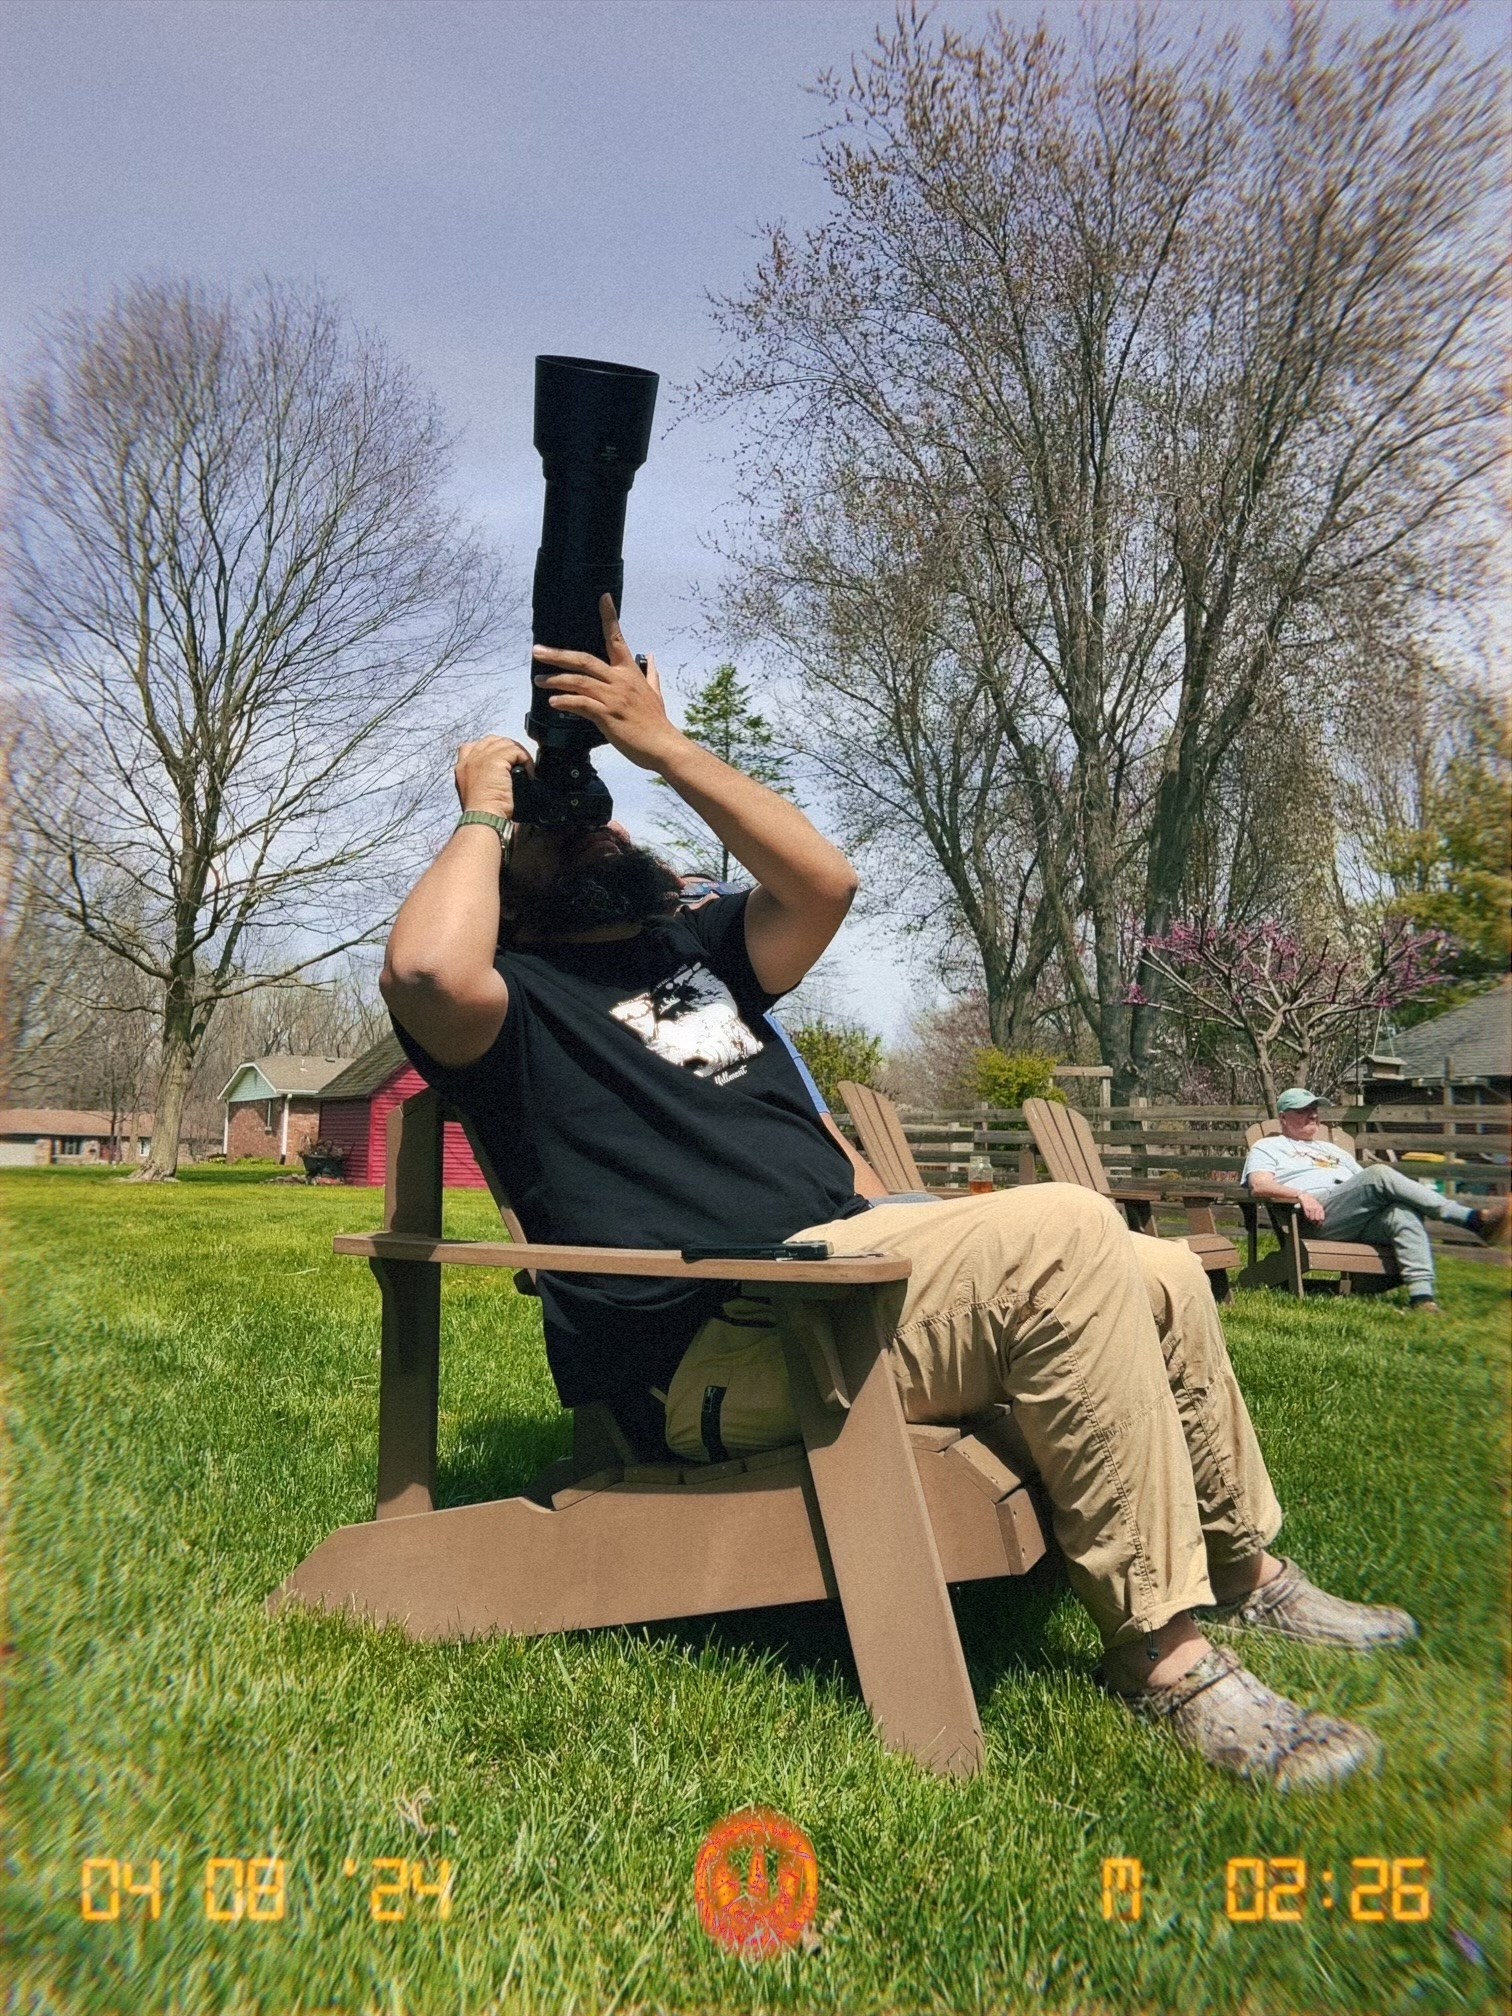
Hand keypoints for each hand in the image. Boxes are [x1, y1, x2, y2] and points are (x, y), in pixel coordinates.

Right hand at [454, 736, 531, 818]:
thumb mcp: (476, 794)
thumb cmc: (483, 814)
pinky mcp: (494, 761)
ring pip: (505, 744)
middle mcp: (469, 759)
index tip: (504, 761)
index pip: (475, 746)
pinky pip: (516, 751)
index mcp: (462, 767)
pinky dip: (526, 760)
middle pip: (492, 740)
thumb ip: (483, 780)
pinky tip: (528, 773)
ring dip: (519, 755)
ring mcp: (481, 758)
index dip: (492, 748)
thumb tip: (502, 777)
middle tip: (519, 763)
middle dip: (508, 748)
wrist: (483, 818)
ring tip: (526, 769)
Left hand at [531, 595, 679, 770]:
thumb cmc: (656, 722)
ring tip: (539, 680)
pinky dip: (566, 701)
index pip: (617, 639)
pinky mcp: (607, 715)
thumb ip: (650, 673)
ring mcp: (613, 697)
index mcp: (629, 672)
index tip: (603, 597)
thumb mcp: (655, 692)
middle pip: (584, 660)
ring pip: (578, 681)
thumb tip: (650, 656)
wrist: (663, 745)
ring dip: (555, 679)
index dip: (609, 617)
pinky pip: (581, 704)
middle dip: (558, 655)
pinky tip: (554, 702)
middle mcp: (619, 680)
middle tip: (537, 651)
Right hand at [1298, 1192, 1325, 1223]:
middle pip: (1317, 1219)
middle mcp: (1317, 1208)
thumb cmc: (1312, 1202)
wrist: (1305, 1197)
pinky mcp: (1307, 1208)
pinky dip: (1307, 1216)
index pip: (1322, 1218)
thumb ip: (1320, 1212)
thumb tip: (1320, 1221)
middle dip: (1315, 1221)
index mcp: (1321, 1208)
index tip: (1318, 1223)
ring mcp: (1312, 1208)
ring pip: (1312, 1218)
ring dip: (1310, 1219)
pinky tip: (1307, 1214)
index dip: (1320, 1222)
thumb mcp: (1318, 1206)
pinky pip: (1307, 1216)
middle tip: (1313, 1221)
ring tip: (1310, 1217)